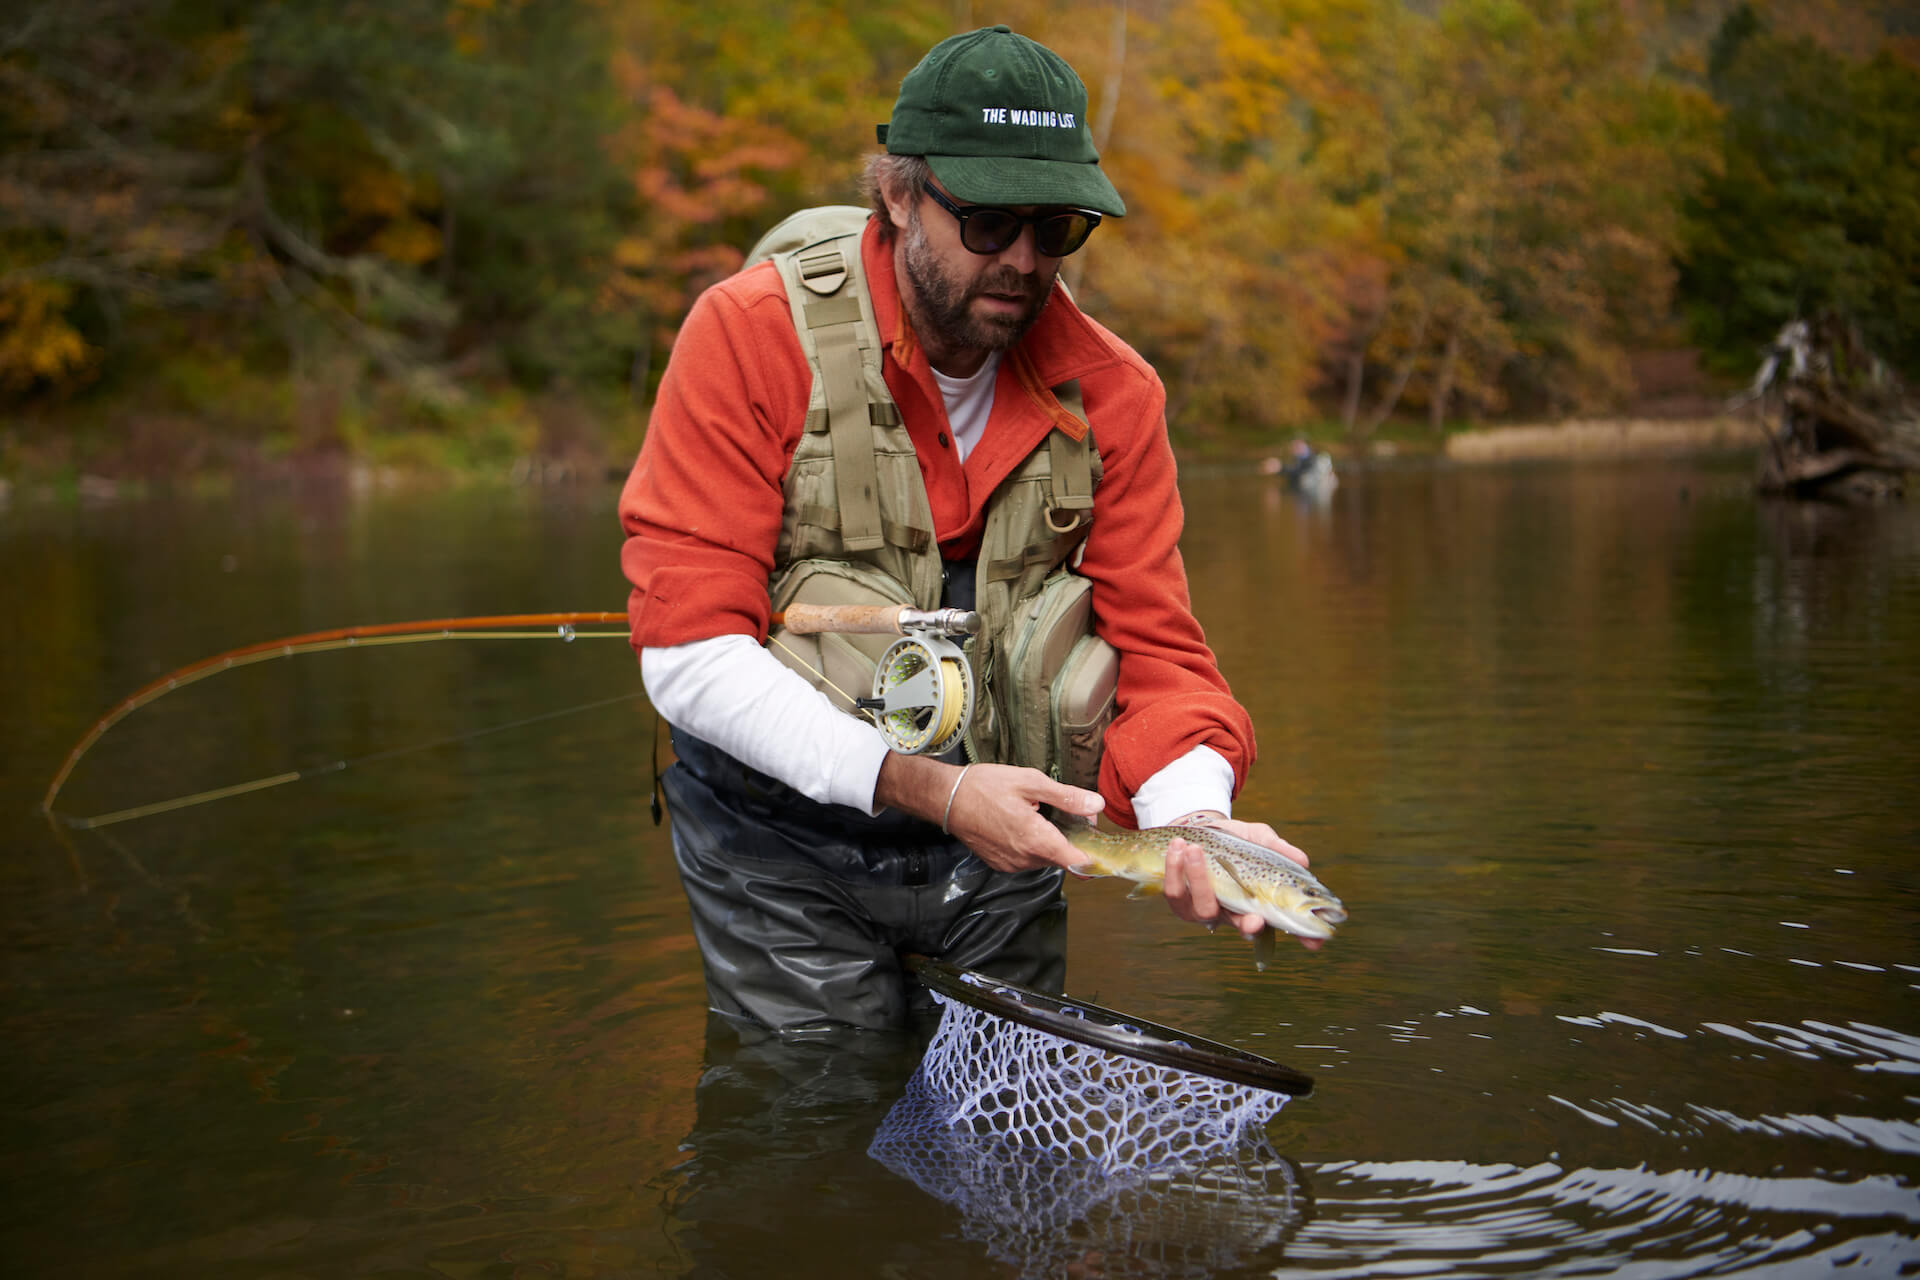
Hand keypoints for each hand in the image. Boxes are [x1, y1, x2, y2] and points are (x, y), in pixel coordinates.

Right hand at [875, 754, 1101, 873]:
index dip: (1096, 858)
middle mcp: (1025, 859)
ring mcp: (1012, 864)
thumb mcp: (1030, 782)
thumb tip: (1096, 806)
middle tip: (1068, 809)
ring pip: (1046, 858)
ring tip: (1040, 813)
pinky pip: (1028, 858)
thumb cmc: (985, 787)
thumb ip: (1066, 797)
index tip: (1105, 848)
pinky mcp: (1001, 864)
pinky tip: (1023, 823)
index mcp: (1036, 840)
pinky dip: (1033, 844)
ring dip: (1051, 841)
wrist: (946, 798)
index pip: (1078, 863)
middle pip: (1063, 857)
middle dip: (1072, 838)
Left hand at [1161, 811, 1322, 951]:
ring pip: (1204, 908)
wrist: (1201, 830)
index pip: (1284, 923)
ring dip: (1198, 879)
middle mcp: (1233, 913)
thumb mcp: (1260, 839)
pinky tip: (1178, 848)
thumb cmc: (1236, 839)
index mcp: (1257, 903)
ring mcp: (1206, 909)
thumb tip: (1303, 861)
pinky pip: (1175, 893)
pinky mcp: (1180, 901)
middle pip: (1244, 928)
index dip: (1301, 936)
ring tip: (1193, 849)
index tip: (1315, 943)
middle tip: (1255, 919)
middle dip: (1249, 927)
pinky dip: (1175, 870)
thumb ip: (1278, 849)